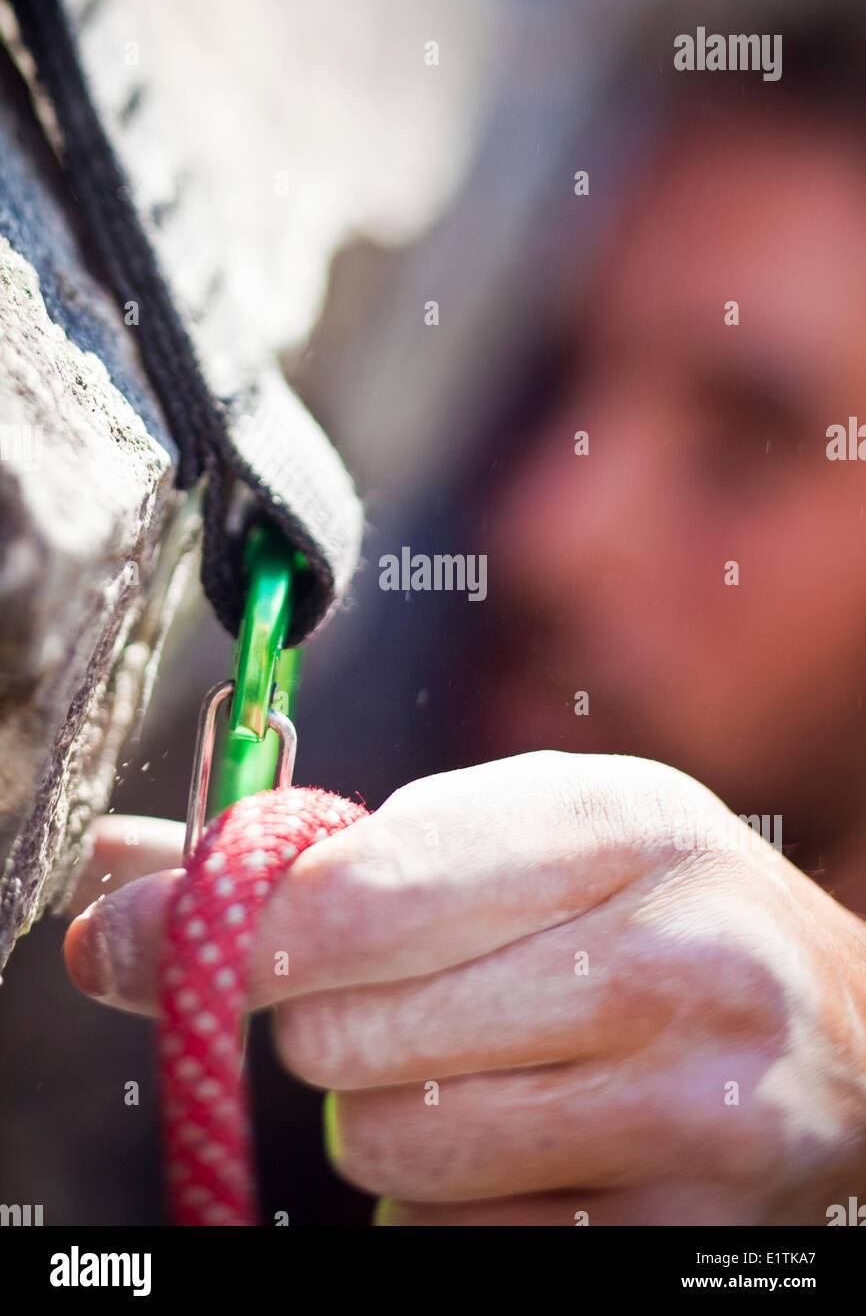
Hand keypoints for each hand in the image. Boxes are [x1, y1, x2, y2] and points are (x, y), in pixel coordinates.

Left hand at [64, 753, 865, 1224]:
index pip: (361, 894)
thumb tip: (118, 884)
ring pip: (387, 1149)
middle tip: (386, 992)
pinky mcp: (678, 1232)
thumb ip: (327, 852)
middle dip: (323, 1017)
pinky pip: (452, 1235)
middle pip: (346, 1034)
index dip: (219, 924)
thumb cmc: (653, 906)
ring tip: (482, 1059)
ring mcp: (690, 1113)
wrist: (845, 1028)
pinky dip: (451, 1191)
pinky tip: (535, 1133)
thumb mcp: (524, 829)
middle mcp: (668, 960)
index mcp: (620, 823)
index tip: (127, 937)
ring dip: (387, 1109)